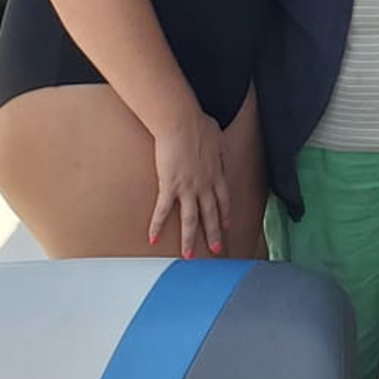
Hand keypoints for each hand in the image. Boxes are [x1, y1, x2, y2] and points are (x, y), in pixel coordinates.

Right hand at [149, 110, 231, 258]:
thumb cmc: (198, 124)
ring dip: (189, 239)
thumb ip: (218, 148)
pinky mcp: (169, 186)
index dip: (224, 214)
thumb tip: (218, 147)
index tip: (226, 226)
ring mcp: (187, 187)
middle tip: (216, 249)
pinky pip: (162, 210)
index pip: (223, 199)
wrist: (181, 122)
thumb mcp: (217, 136)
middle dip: (213, 234)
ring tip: (188, 256)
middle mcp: (204, 184)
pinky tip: (153, 238)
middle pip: (210, 214)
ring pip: (190, 219)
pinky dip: (157, 225)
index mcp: (216, 173)